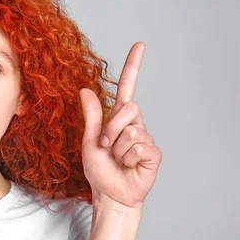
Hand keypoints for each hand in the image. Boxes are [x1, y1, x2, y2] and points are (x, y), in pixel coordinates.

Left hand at [79, 42, 161, 211]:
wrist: (109, 194)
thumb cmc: (100, 170)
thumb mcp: (89, 141)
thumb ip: (91, 116)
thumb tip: (85, 90)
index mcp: (118, 119)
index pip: (128, 88)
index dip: (133, 66)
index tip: (139, 45)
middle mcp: (134, 124)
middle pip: (128, 109)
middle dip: (112, 128)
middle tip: (105, 146)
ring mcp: (145, 138)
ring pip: (131, 131)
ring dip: (117, 148)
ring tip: (116, 159)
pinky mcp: (153, 153)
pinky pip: (140, 146)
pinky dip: (128, 158)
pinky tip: (129, 165)